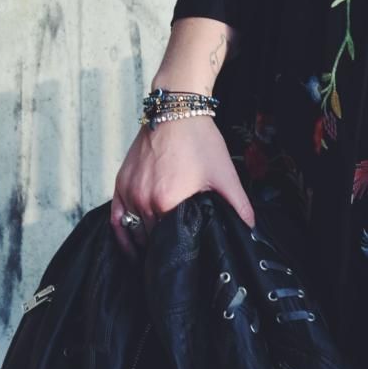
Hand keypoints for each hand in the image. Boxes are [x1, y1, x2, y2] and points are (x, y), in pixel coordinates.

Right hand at [110, 110, 255, 259]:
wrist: (177, 111)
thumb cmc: (199, 140)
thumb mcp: (223, 174)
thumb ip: (238, 204)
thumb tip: (252, 228)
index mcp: (167, 201)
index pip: (170, 241)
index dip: (181, 250)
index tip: (188, 257)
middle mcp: (143, 198)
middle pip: (150, 239)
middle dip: (164, 248)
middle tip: (176, 257)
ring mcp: (129, 190)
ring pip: (133, 231)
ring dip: (144, 243)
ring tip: (157, 255)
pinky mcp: (121, 182)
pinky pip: (116, 217)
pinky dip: (122, 233)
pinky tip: (130, 245)